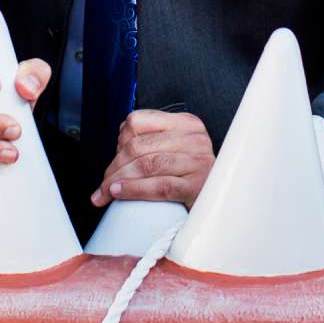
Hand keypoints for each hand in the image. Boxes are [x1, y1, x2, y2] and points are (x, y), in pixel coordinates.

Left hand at [93, 110, 214, 205]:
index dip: (118, 141)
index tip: (112, 160)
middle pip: (139, 146)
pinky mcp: (198, 186)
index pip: (138, 121)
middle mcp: (194, 138)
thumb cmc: (192, 176)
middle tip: (102, 185)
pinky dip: (135, 190)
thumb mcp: (176, 149)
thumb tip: (117, 151)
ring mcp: (199, 162)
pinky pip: (160, 186)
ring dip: (119, 180)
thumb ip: (151, 141)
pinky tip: (120, 194)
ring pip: (147, 165)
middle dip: (114, 167)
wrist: (221, 201)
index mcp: (186, 123)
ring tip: (106, 192)